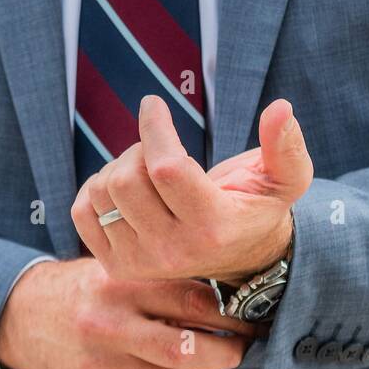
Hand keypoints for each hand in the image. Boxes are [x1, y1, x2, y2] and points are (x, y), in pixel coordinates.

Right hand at [0, 257, 260, 368]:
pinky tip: (137, 365)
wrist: (24, 317)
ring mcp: (98, 364)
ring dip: (181, 368)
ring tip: (168, 349)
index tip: (249, 320)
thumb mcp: (120, 269)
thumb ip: (163, 283)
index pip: (190, 301)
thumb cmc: (86, 290)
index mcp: (120, 283)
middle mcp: (107, 323)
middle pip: (184, 349)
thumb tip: (226, 304)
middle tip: (237, 350)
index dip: (229, 314)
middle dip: (222, 352)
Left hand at [71, 95, 312, 285]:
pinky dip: (96, 189)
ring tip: (148, 171)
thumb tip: (281, 108)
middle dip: (139, 147)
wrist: (237, 256)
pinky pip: (82, 211)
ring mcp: (141, 263)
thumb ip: (285, 146)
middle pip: (126, 178)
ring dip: (120, 167)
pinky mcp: (117, 265)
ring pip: (103, 191)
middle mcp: (174, 251)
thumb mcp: (286, 177)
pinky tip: (125, 190)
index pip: (165, 168)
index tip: (152, 103)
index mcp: (213, 226)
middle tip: (159, 148)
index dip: (154, 127)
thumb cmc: (258, 205)